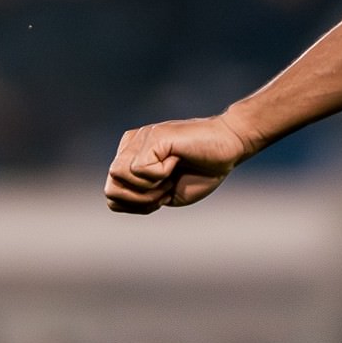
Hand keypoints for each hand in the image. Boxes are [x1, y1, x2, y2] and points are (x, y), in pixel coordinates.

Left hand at [104, 114, 259, 213]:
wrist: (231, 147)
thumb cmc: (204, 170)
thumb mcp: (165, 193)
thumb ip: (138, 196)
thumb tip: (112, 197)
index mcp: (131, 158)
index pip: (112, 194)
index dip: (137, 205)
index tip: (163, 194)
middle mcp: (131, 145)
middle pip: (110, 189)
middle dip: (140, 200)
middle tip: (166, 188)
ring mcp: (140, 139)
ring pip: (118, 177)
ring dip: (148, 188)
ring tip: (171, 175)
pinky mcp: (152, 137)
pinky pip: (138, 170)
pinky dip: (160, 175)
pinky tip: (176, 161)